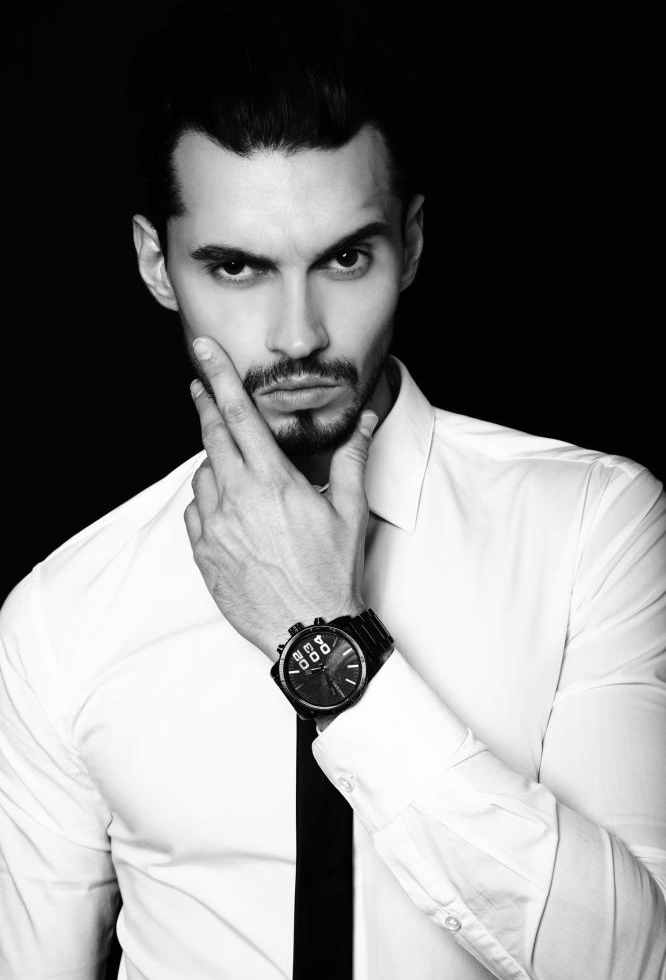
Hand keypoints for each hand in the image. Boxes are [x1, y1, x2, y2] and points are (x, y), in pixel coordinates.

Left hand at [183, 336, 377, 660]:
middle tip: (201, 386)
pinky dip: (208, 502)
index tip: (203, 351)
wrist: (310, 631)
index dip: (219, 377)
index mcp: (272, 482)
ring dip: (215, 463)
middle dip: (206, 405)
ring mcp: (215, 528)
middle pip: (211, 436)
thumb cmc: (332, 571)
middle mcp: (237, 499)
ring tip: (240, 474)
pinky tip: (231, 512)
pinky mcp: (203, 553)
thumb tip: (365, 420)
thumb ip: (352, 458)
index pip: (239, 415)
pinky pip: (195, 512)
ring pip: (202, 475)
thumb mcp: (349, 511)